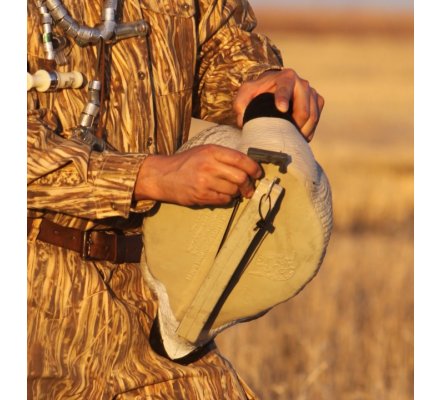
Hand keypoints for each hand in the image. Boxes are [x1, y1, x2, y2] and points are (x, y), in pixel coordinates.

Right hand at [134, 145, 261, 205]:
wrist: (162, 176)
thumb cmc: (185, 163)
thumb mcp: (203, 151)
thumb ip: (224, 156)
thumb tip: (247, 167)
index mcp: (212, 151)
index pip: (241, 159)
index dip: (254, 168)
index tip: (257, 174)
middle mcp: (209, 165)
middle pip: (241, 177)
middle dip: (248, 184)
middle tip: (249, 188)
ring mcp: (204, 182)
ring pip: (234, 190)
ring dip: (237, 193)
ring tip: (232, 191)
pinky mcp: (201, 196)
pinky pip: (224, 200)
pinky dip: (227, 199)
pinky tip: (221, 195)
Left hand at [233, 68, 324, 141]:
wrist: (272, 87)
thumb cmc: (258, 92)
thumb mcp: (245, 94)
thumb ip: (240, 104)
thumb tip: (243, 121)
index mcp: (285, 77)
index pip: (285, 89)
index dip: (283, 99)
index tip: (280, 109)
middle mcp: (302, 83)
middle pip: (303, 111)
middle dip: (294, 126)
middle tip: (283, 137)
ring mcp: (312, 92)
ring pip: (312, 117)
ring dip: (302, 132)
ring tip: (290, 140)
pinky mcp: (317, 101)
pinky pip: (316, 120)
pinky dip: (308, 131)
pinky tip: (296, 137)